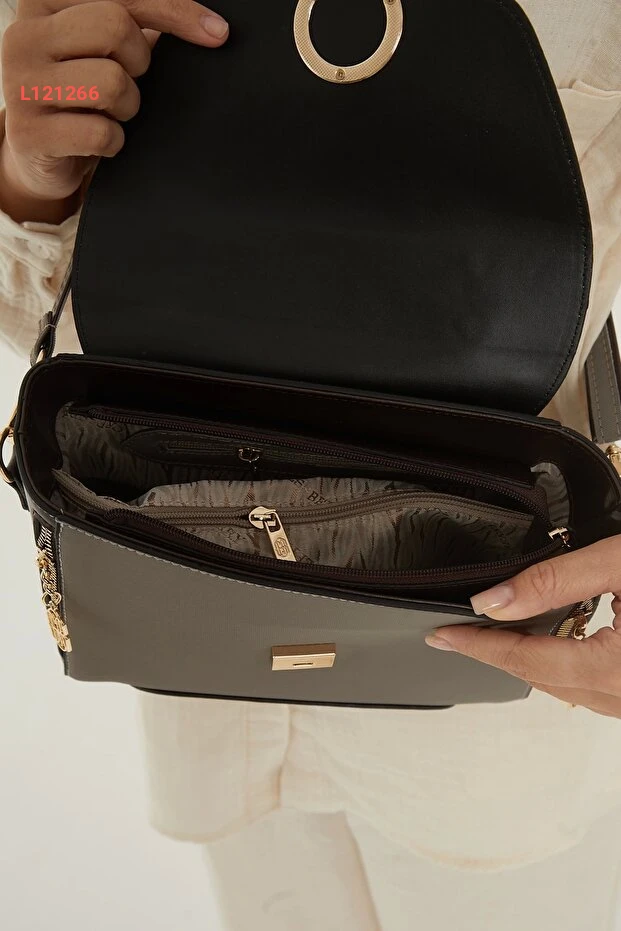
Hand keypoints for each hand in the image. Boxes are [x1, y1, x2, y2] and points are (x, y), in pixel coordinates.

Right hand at [0, 0, 228, 219]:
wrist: (40, 155)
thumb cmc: (80, 95)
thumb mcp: (103, 49)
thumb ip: (138, 23)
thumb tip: (208, 26)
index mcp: (44, 3)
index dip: (174, 11)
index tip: (215, 31)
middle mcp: (24, 36)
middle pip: (115, 28)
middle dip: (139, 62)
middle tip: (128, 80)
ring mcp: (20, 84)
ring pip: (111, 82)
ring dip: (128, 106)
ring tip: (109, 111)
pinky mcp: (27, 132)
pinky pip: (100, 133)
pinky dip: (113, 142)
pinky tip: (98, 139)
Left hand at [425, 536, 620, 716]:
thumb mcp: (618, 564)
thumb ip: (555, 581)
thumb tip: (495, 600)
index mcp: (615, 670)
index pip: (525, 660)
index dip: (477, 645)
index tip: (442, 634)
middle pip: (539, 678)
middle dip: (494, 654)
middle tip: (454, 634)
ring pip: (565, 688)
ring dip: (527, 661)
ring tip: (492, 635)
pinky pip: (590, 686)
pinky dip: (560, 665)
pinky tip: (547, 641)